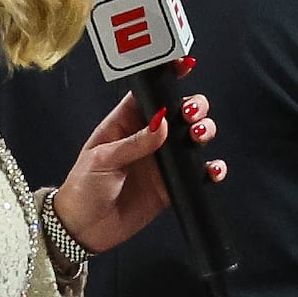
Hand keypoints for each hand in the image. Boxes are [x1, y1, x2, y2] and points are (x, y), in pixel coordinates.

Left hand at [56, 89, 221, 252]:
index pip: (150, 94)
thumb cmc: (83, 187)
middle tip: (192, 115)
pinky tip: (214, 169)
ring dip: (204, 132)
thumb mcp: (102, 160)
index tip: (185, 66)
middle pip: (179, 112)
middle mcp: (148, 138)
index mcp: (125, 123)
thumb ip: (134, 142)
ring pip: (192, 138)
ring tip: (199, 136)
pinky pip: (197, 173)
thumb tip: (163, 122)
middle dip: (193, 107)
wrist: (83, 229)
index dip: (168, 79)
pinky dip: (211, 170)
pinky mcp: (171, 185)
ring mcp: (161, 161)